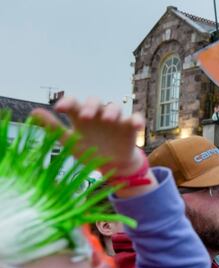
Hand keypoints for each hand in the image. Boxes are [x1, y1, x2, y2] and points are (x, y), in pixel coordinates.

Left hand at [32, 97, 148, 194]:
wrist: (112, 166)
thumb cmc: (89, 151)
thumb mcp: (70, 141)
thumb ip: (53, 127)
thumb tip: (33, 113)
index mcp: (82, 117)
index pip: (74, 103)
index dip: (67, 103)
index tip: (59, 109)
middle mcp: (98, 115)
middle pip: (95, 101)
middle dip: (91, 106)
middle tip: (85, 117)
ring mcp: (115, 120)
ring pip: (115, 106)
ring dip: (112, 111)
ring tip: (109, 119)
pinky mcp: (130, 127)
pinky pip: (136, 118)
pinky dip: (137, 120)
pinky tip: (136, 125)